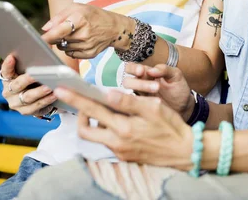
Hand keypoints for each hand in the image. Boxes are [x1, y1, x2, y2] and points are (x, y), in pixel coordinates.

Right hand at [0, 55, 56, 115]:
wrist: (41, 95)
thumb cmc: (38, 75)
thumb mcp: (36, 64)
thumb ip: (38, 53)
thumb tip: (47, 39)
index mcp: (8, 78)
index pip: (5, 71)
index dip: (8, 65)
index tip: (12, 57)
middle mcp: (8, 91)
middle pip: (17, 85)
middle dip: (27, 79)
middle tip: (36, 74)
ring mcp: (16, 103)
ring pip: (27, 97)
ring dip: (39, 92)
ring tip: (49, 86)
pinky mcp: (26, 111)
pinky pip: (36, 106)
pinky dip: (46, 100)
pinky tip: (54, 95)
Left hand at [41, 3, 127, 59]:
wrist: (114, 28)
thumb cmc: (93, 15)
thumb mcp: (77, 8)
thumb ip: (59, 17)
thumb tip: (45, 29)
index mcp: (80, 18)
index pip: (60, 30)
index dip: (48, 36)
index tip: (40, 40)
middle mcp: (84, 33)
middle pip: (60, 40)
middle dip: (57, 36)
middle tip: (65, 30)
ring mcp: (88, 45)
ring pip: (64, 48)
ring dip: (64, 43)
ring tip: (74, 34)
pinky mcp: (90, 54)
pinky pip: (71, 55)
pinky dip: (71, 49)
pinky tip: (79, 42)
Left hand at [54, 87, 192, 169]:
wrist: (185, 152)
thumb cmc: (171, 127)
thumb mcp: (153, 107)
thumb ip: (128, 101)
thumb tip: (108, 93)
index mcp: (123, 128)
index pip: (93, 110)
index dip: (75, 99)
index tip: (62, 90)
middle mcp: (117, 142)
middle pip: (86, 130)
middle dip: (80, 115)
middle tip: (86, 102)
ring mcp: (120, 151)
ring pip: (97, 136)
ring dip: (95, 122)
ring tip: (104, 109)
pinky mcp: (125, 156)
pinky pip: (108, 142)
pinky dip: (108, 129)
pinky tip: (119, 121)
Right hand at [123, 63, 194, 121]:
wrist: (184, 108)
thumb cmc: (178, 89)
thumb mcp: (176, 76)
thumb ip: (165, 69)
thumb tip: (151, 70)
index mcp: (146, 73)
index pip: (131, 68)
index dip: (132, 68)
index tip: (141, 71)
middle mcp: (140, 84)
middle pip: (127, 81)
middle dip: (139, 83)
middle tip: (157, 87)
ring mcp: (139, 98)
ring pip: (128, 94)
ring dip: (141, 93)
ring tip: (158, 96)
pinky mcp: (141, 109)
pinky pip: (132, 106)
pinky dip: (138, 105)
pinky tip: (151, 106)